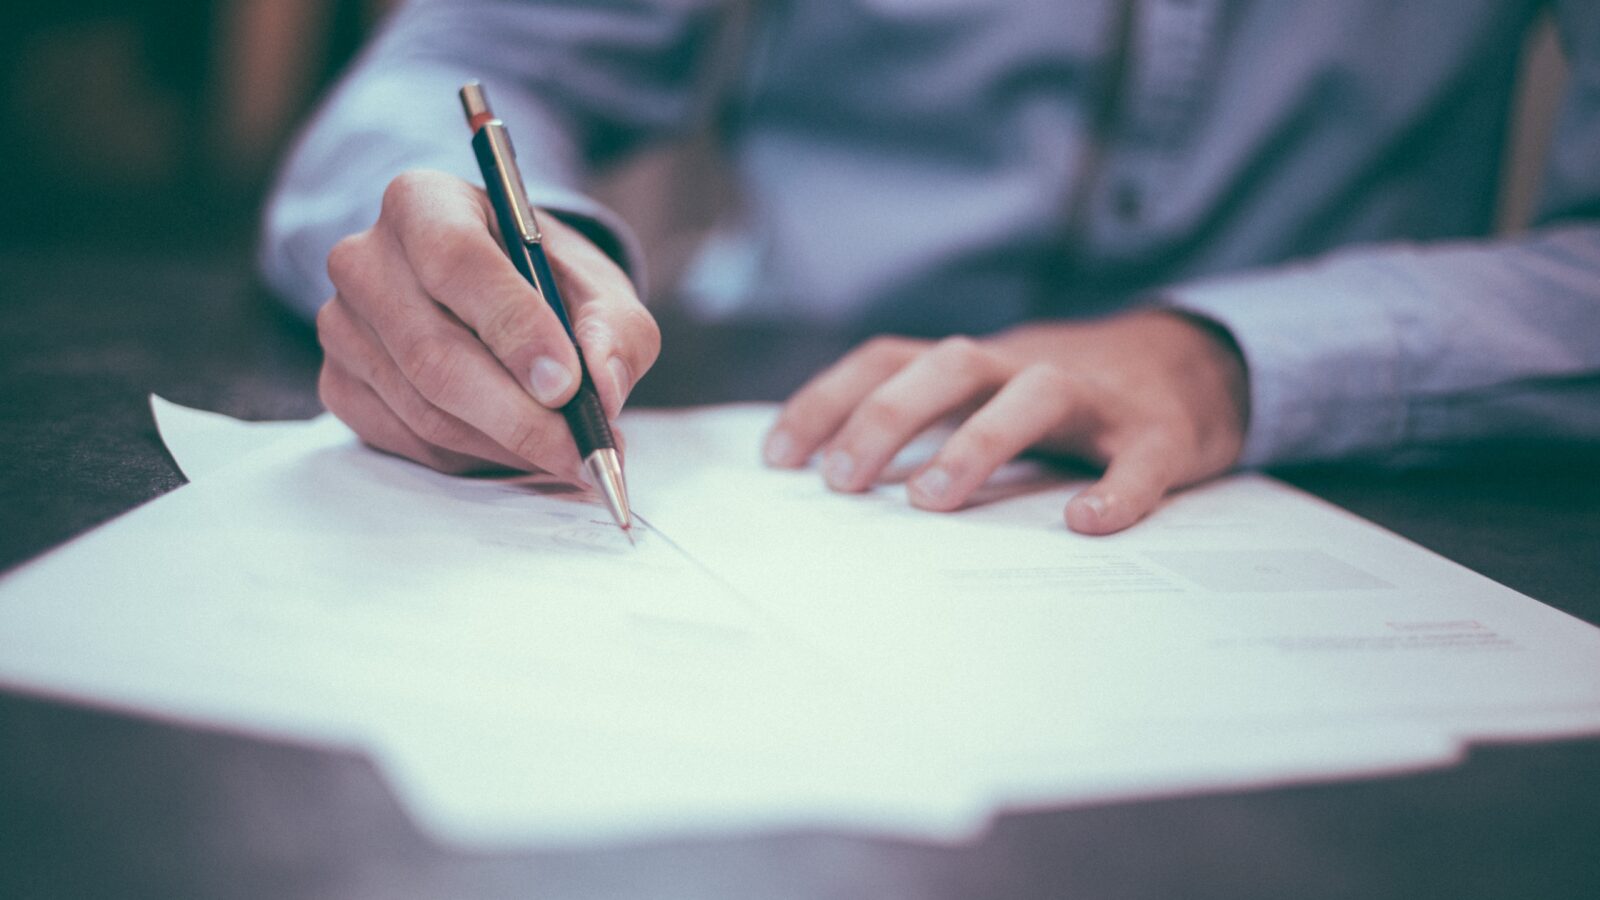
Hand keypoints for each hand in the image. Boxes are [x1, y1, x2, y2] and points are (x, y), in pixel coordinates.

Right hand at [316, 169, 658, 479]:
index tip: (567, 385)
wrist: (495, 296)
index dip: (514, 328)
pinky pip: (408, 441)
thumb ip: (615, 329)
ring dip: (505, 445)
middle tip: (582, 450)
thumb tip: (603, 387)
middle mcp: (365, 259)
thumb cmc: (545, 282)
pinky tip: (516, 448)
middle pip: (434, 353)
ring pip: (424, 409)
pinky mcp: (339, 384)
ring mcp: (341, 325)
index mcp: (423, 202)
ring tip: (566, 453)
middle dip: (519, 415)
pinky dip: (473, 458)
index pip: (456, 261)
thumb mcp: (598, 287)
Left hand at [762, 311, 1248, 533]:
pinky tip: (1085, 523)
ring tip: (932, 501)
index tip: (777, 458)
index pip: (888, 359)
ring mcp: (1096, 397)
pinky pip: (1139, 458)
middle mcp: (1026, 366)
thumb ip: (925, 424)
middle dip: (887, 417)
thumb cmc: (1065, 398)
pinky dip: (1116, 489)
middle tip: (841, 482)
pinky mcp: (1160, 433)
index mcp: (976, 364)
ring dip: (978, 441)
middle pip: (949, 365)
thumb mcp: (987, 395)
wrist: (1194, 365)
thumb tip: (832, 481)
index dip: (828, 400)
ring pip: (1034, 394)